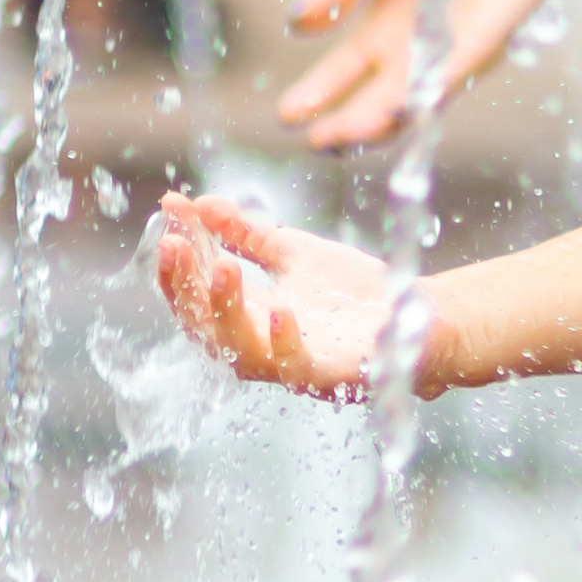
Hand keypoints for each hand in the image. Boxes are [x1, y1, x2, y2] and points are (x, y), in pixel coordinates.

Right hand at [156, 194, 405, 399]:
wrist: (414, 315)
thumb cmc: (351, 293)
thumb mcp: (292, 252)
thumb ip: (245, 233)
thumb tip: (196, 203)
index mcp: (247, 318)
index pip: (195, 294)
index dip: (176, 260)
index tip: (167, 217)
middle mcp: (259, 347)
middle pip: (204, 326)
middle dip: (184, 286)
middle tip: (174, 244)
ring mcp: (291, 366)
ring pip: (240, 352)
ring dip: (226, 310)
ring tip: (222, 269)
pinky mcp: (328, 378)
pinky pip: (296, 370)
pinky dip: (284, 343)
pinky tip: (280, 310)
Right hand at [278, 0, 571, 149]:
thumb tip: (296, 23)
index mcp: (380, 34)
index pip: (341, 74)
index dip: (315, 96)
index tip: (287, 116)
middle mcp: (408, 58)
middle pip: (367, 101)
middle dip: (339, 122)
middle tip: (311, 139)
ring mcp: (442, 62)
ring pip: (403, 105)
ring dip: (373, 123)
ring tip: (341, 136)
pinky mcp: (477, 56)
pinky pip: (443, 83)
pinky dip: (420, 99)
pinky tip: (395, 112)